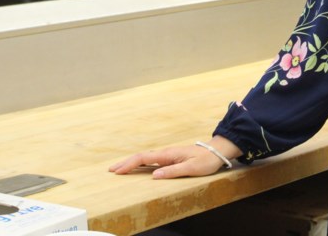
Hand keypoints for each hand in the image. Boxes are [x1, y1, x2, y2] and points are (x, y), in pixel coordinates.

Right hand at [109, 137, 240, 178]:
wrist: (217, 151)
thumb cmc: (206, 160)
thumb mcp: (191, 168)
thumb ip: (173, 172)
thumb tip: (154, 176)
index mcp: (168, 154)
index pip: (144, 158)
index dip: (129, 164)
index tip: (117, 171)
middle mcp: (166, 153)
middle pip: (141, 156)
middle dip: (125, 163)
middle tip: (111, 170)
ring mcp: (168, 155)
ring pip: (145, 158)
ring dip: (131, 163)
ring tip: (119, 169)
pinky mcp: (171, 158)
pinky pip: (152, 160)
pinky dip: (141, 163)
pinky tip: (138, 168)